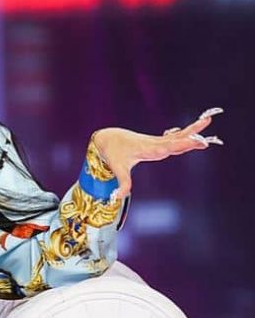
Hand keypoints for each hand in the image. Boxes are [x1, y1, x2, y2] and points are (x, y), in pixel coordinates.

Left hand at [92, 107, 223, 199]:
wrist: (108, 138)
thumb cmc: (113, 153)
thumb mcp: (117, 169)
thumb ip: (122, 183)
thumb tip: (118, 197)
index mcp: (147, 149)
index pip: (166, 147)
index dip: (179, 145)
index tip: (191, 141)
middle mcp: (155, 144)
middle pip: (175, 141)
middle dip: (190, 139)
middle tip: (205, 138)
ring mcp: (157, 141)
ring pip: (177, 136)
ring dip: (192, 130)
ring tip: (207, 120)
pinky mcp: (158, 142)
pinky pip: (175, 137)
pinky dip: (186, 134)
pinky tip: (196, 132)